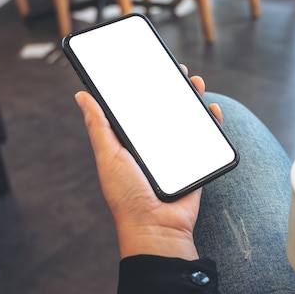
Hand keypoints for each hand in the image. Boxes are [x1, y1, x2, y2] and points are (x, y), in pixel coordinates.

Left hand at [75, 68, 221, 259]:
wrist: (157, 227)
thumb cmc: (127, 196)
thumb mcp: (108, 157)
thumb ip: (98, 127)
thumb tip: (82, 96)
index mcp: (132, 141)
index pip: (138, 107)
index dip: (143, 86)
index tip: (148, 66)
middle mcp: (154, 145)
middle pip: (165, 109)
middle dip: (172, 88)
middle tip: (177, 70)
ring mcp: (177, 153)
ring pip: (187, 119)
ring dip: (193, 99)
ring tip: (195, 83)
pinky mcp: (195, 162)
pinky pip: (207, 138)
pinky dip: (212, 123)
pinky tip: (211, 110)